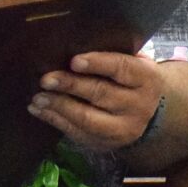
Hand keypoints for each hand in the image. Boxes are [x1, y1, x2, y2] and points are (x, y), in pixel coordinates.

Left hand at [30, 51, 162, 150]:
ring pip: (87, 118)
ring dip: (58, 106)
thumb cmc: (129, 80)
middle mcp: (139, 105)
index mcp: (146, 78)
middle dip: (70, 85)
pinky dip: (54, 119)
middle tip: (46, 79)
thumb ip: (111, 56)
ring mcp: (123, 127)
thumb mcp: (132, 65)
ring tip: (38, 97)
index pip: (122, 68)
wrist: (150, 114)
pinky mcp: (106, 142)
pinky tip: (38, 109)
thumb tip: (72, 44)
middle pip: (101, 93)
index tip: (74, 61)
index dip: (98, 63)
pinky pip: (76, 132)